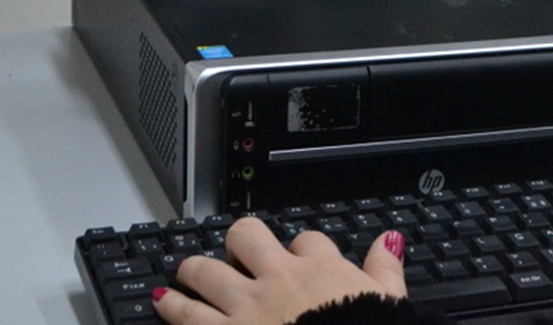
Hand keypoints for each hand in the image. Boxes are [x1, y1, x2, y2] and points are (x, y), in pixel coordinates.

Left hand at [153, 216, 407, 324]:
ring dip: (193, 271)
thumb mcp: (387, 303)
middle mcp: (276, 281)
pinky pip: (185, 316)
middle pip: (247, 237)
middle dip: (238, 243)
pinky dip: (172, 308)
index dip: (301, 248)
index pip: (307, 240)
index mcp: (319, 271)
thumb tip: (390, 240)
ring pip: (205, 271)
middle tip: (233, 255)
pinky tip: (163, 303)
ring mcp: (244, 308)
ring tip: (185, 274)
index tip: (299, 258)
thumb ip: (383, 270)